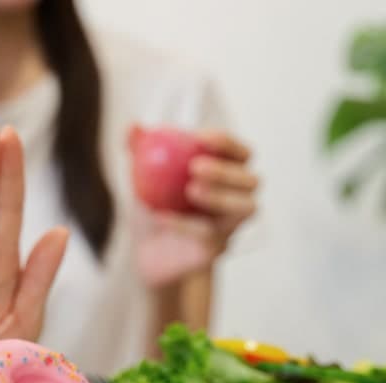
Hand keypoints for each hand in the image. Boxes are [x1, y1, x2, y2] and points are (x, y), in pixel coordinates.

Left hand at [135, 129, 258, 287]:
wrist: (146, 252)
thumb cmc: (153, 207)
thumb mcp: (141, 177)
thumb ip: (139, 151)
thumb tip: (133, 126)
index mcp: (227, 174)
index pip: (240, 153)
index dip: (226, 143)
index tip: (199, 137)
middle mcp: (237, 199)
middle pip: (251, 180)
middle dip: (226, 170)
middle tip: (196, 167)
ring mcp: (230, 226)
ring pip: (246, 208)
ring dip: (221, 196)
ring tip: (190, 190)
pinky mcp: (218, 249)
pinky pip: (211, 236)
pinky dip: (186, 224)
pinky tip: (162, 216)